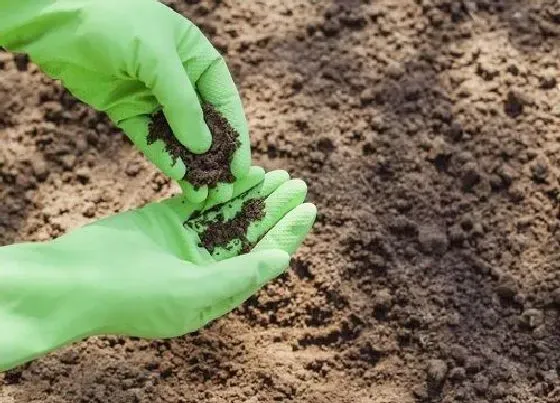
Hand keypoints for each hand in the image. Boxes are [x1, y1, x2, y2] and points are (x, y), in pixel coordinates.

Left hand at [0, 0, 248, 202]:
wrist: (57, 18)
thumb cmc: (116, 22)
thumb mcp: (157, 58)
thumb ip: (182, 104)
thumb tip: (203, 147)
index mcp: (199, 60)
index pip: (226, 104)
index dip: (236, 137)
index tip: (241, 169)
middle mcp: (182, 81)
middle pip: (205, 126)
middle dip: (215, 159)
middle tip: (223, 191)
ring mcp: (154, 98)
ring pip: (179, 138)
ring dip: (191, 166)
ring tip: (202, 195)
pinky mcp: (130, 111)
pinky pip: (150, 139)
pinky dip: (164, 157)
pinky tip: (177, 176)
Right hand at [0, 167, 315, 370]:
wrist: (73, 280)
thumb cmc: (133, 297)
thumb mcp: (193, 292)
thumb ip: (239, 276)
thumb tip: (283, 259)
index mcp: (217, 292)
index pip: (262, 260)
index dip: (287, 235)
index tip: (309, 209)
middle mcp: (206, 268)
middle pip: (250, 234)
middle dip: (275, 209)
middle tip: (299, 183)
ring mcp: (186, 243)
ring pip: (229, 214)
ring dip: (254, 194)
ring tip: (280, 174)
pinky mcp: (166, 219)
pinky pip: (203, 200)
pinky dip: (223, 187)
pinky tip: (245, 172)